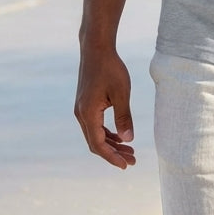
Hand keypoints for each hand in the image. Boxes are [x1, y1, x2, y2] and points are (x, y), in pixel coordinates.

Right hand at [73, 47, 135, 168]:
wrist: (96, 49)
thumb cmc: (110, 68)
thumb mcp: (122, 92)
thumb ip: (124, 117)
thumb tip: (128, 140)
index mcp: (88, 114)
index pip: (98, 144)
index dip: (112, 157)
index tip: (126, 165)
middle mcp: (81, 114)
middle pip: (96, 143)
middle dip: (114, 153)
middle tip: (132, 160)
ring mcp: (81, 109)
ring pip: (95, 135)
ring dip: (111, 144)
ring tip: (129, 151)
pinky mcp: (85, 104)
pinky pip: (95, 125)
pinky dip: (107, 133)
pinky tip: (120, 136)